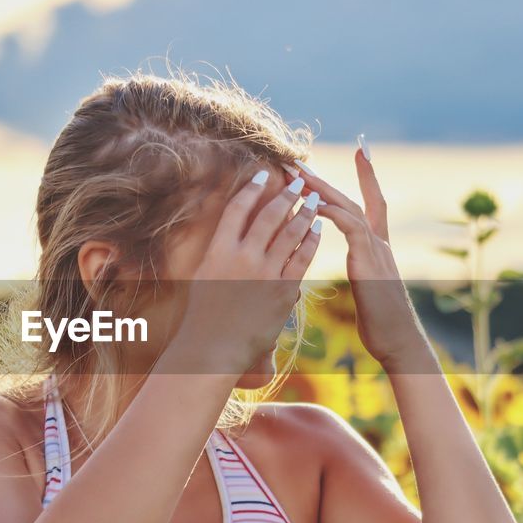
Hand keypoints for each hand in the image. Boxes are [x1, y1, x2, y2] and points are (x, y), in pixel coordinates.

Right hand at [172, 169, 322, 373]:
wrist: (214, 347)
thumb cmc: (204, 315)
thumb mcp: (204, 276)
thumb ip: (219, 252)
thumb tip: (231, 234)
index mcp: (218, 249)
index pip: (238, 209)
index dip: (252, 189)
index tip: (264, 174)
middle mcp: (241, 256)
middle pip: (269, 215)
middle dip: (287, 194)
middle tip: (299, 181)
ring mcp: (263, 272)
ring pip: (290, 233)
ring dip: (304, 212)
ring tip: (314, 199)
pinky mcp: (282, 290)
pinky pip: (302, 258)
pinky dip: (311, 240)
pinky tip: (318, 229)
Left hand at [288, 150, 422, 369]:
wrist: (398, 341)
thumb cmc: (380, 323)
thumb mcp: (367, 289)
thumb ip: (360, 270)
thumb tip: (351, 267)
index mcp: (377, 247)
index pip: (372, 203)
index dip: (366, 177)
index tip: (360, 150)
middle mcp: (380, 242)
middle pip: (353, 199)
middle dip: (326, 179)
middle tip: (301, 160)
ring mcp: (377, 249)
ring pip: (349, 207)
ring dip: (321, 189)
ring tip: (297, 175)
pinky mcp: (370, 261)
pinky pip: (351, 227)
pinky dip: (333, 212)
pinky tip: (314, 204)